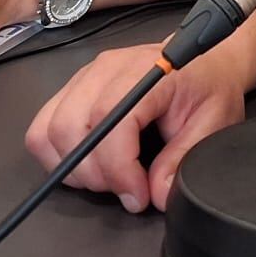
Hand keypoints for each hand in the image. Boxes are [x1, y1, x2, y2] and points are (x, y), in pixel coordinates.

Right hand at [25, 42, 247, 212]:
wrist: (203, 60)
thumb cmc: (209, 87)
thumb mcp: (212, 123)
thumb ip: (183, 158)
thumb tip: (156, 194)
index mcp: (146, 72)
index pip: (110, 118)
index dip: (117, 167)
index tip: (137, 196)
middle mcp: (106, 69)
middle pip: (69, 126)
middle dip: (94, 173)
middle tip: (127, 190)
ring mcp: (85, 76)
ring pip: (48, 129)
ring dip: (73, 167)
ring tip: (108, 178)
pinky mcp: (73, 88)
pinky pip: (43, 126)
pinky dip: (56, 155)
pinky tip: (89, 165)